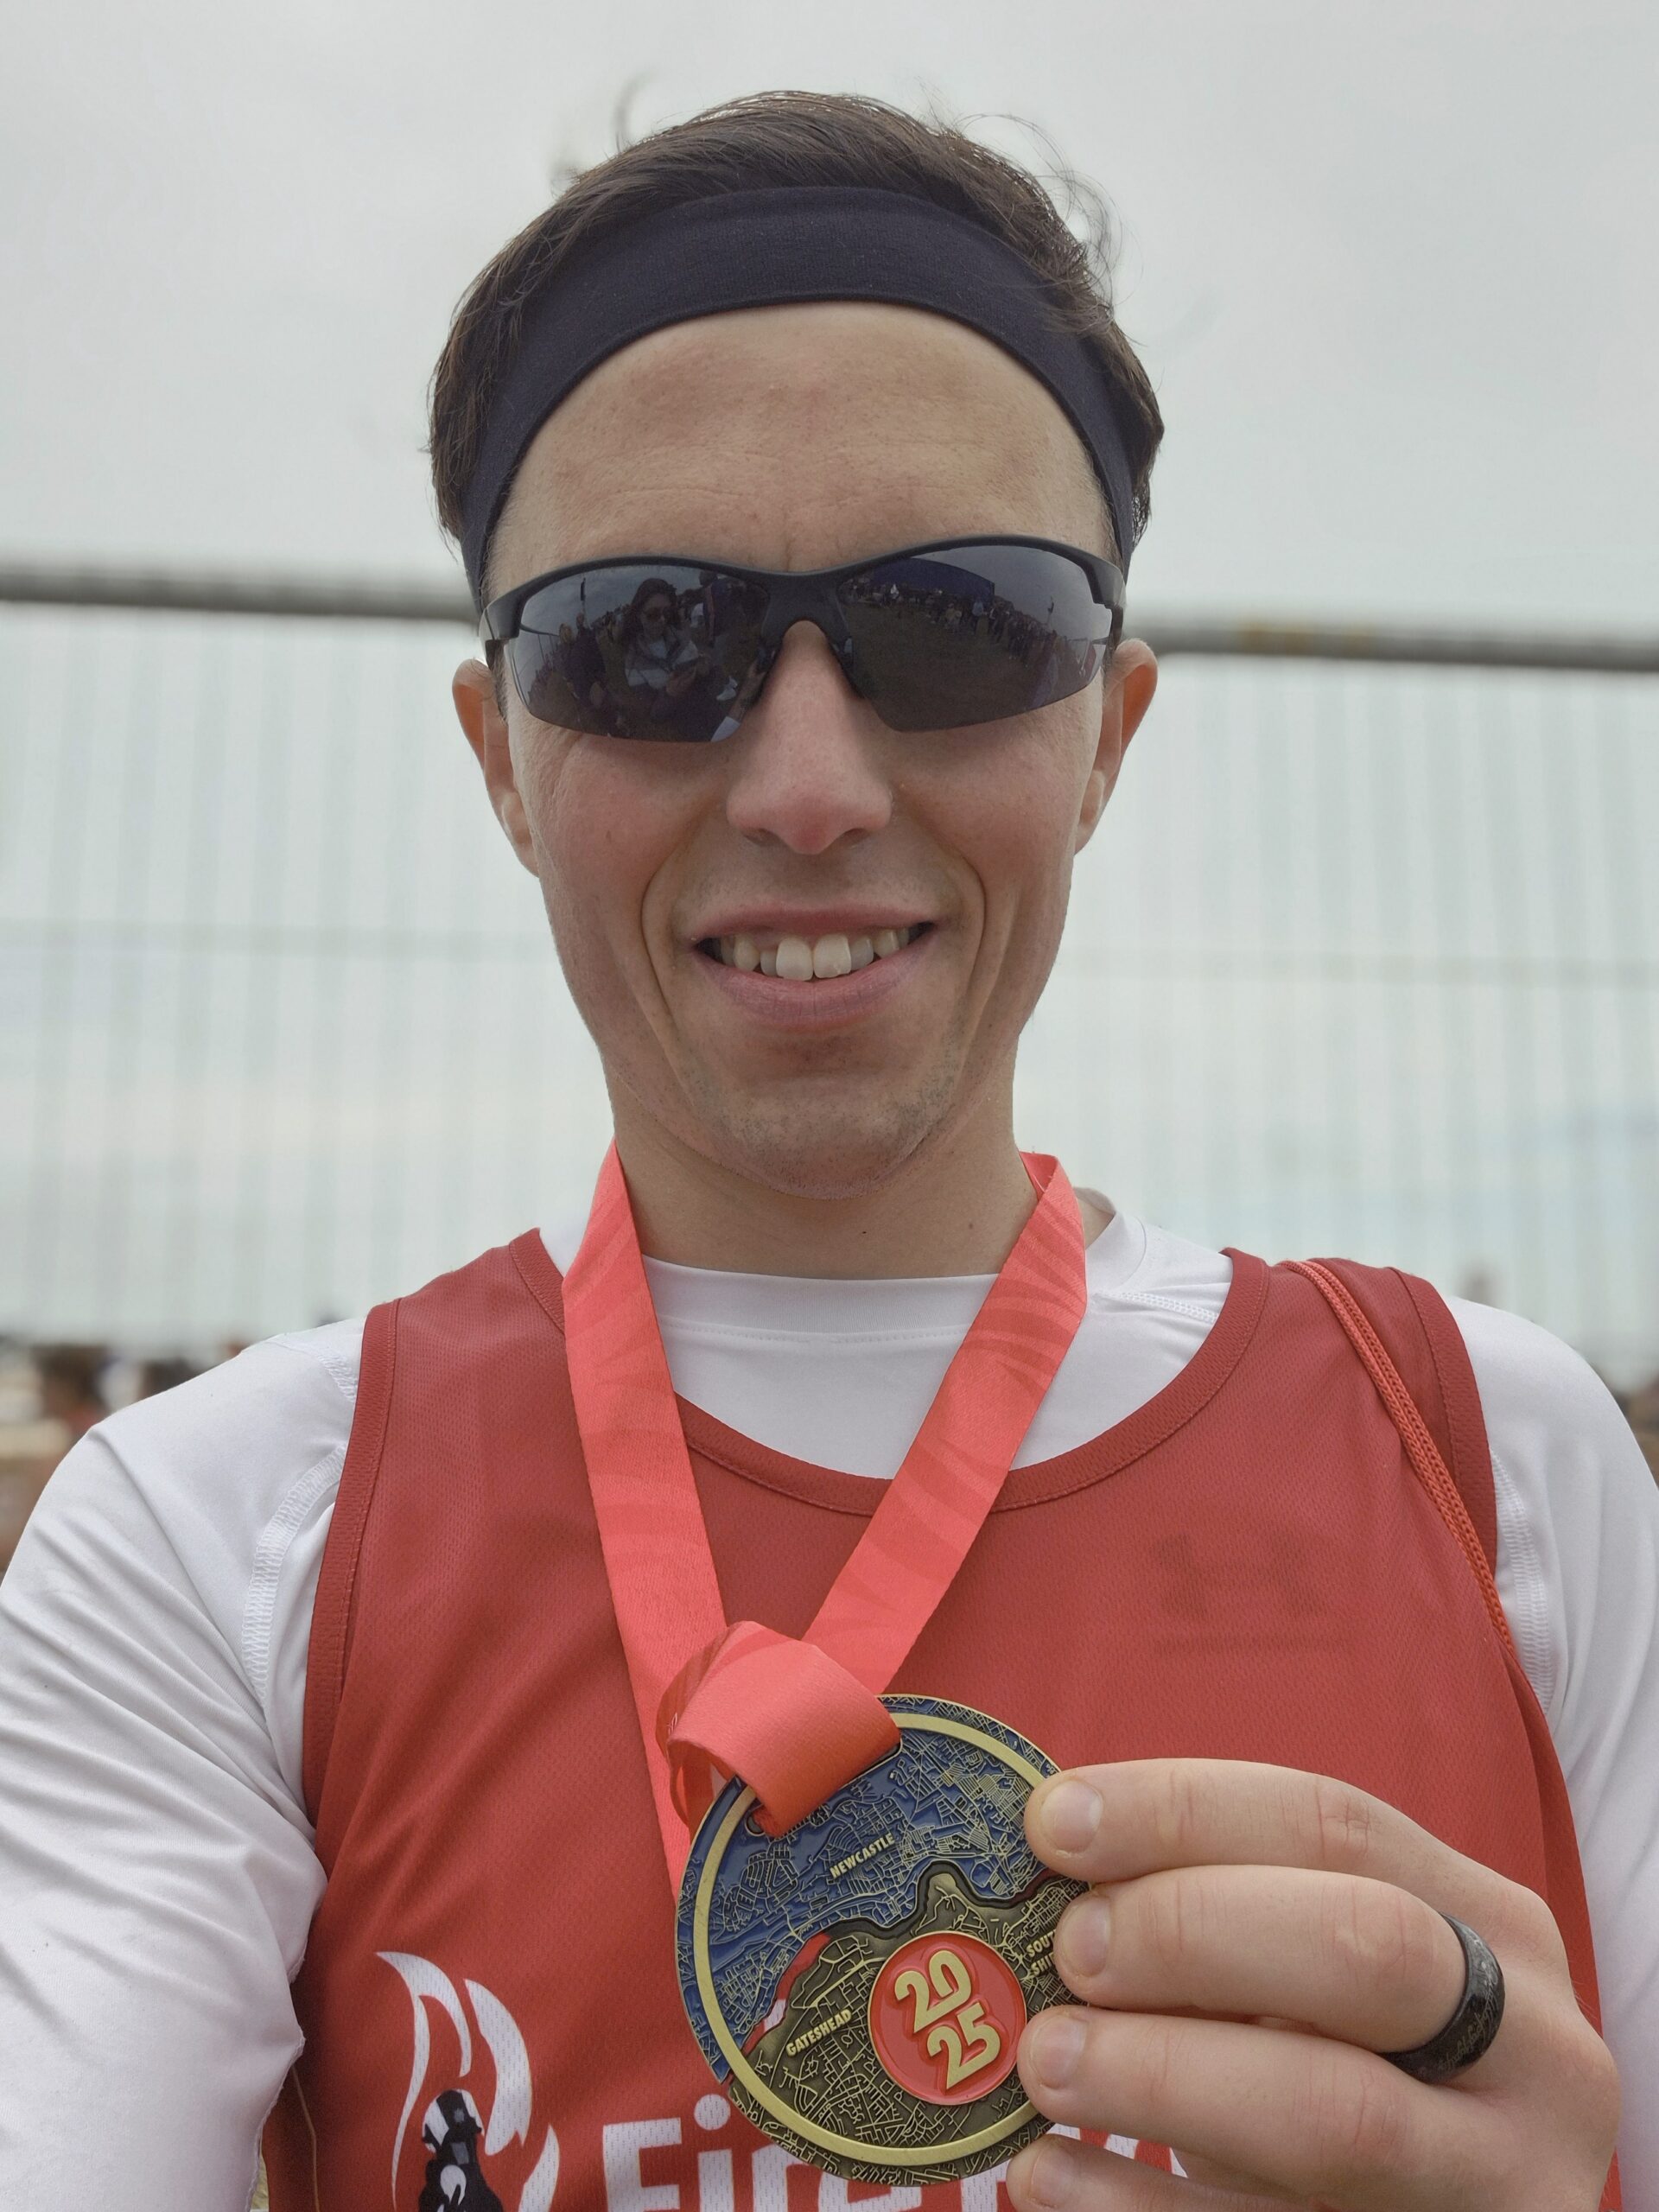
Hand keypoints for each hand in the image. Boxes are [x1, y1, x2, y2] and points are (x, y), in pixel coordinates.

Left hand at [1006, 1759, 1618, 2209]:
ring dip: (1161, 2076)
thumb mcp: (1328, 1979)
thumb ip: (1231, 1918)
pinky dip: (1140, 2206)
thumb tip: (1058, 1876)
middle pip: (1367, 1949)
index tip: (1054, 1825)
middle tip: (1070, 1952)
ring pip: (1338, 2114)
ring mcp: (1498, 2181)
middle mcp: (1529, 2050)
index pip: (1337, 1825)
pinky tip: (1050, 2176)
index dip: (1182, 1811)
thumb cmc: (1352, 2070)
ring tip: (1045, 2064)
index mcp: (1493, 1928)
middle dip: (1193, 1933)